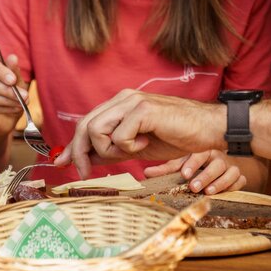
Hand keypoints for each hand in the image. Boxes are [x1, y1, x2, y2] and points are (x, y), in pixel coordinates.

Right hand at [0, 53, 27, 137]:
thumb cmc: (11, 95)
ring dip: (7, 100)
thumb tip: (13, 57)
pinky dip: (4, 109)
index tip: (13, 79)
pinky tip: (15, 108)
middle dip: (7, 89)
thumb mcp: (16, 82)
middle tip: (24, 95)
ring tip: (22, 103)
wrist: (6, 118)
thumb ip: (14, 71)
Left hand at [54, 89, 222, 178]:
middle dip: (80, 152)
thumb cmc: (177, 137)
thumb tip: (85, 160)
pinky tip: (146, 143)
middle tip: (85, 173)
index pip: (86, 122)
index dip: (72, 145)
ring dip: (109, 150)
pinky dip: (129, 147)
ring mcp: (133, 101)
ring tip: (131, 152)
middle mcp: (123, 98)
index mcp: (120, 104)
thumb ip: (112, 151)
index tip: (62, 164)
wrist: (208, 131)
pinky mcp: (143, 109)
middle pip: (84, 125)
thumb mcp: (136, 148)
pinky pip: (119, 135)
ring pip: (96, 129)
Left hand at [144, 151, 245, 194]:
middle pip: (216, 163)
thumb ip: (165, 169)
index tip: (185, 174)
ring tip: (208, 192)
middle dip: (205, 176)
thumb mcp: (181, 164)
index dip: (193, 163)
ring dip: (220, 182)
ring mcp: (230, 165)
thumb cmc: (195, 164)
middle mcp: (218, 156)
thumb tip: (145, 174)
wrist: (220, 164)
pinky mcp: (239, 176)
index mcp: (203, 150)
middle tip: (194, 187)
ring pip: (231, 171)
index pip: (200, 153)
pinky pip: (241, 179)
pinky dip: (234, 186)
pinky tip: (227, 192)